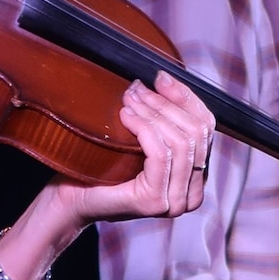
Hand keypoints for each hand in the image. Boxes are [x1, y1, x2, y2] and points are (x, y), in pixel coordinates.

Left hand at [47, 70, 214, 231]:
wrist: (72, 197)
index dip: (185, 97)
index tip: (160, 77)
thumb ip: (161, 117)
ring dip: (153, 113)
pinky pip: (160, 154)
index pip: (206, 127)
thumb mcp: (139, 136)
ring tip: (129, 99)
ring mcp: (176, 201)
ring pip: (180, 142)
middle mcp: (192, 194)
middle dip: (165, 104)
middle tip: (137, 89)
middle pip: (196, 133)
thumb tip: (164, 78)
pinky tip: (127, 117)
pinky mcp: (155, 202)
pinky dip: (144, 129)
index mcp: (196, 177)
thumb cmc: (101, 166)